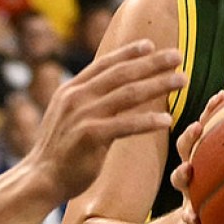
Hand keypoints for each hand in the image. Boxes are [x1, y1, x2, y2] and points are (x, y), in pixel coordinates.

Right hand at [27, 41, 184, 201]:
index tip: (151, 45)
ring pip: (129, 94)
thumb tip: (109, 88)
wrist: (41, 178)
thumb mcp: (68, 115)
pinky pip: (126, 125)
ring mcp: (83, 115)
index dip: (129, 53)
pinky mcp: (90, 136)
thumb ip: (87, 99)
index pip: (105, 64)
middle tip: (177, 56)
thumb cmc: (60, 150)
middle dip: (152, 63)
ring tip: (182, 81)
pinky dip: (148, 121)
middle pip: (122, 74)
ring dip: (159, 85)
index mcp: (71, 89)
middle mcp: (77, 97)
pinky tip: (167, 120)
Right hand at [169, 91, 223, 223]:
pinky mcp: (190, 212)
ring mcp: (190, 190)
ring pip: (178, 177)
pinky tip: (193, 221)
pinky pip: (185, 216)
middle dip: (190, 135)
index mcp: (211, 152)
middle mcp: (196, 166)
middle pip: (185, 145)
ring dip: (180, 173)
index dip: (212, 109)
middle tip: (199, 128)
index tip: (222, 95)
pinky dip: (188, 218)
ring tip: (187, 170)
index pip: (208, 124)